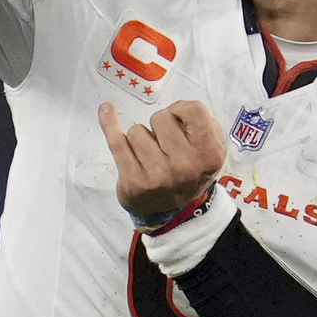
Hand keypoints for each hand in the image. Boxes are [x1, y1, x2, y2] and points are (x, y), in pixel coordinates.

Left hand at [98, 99, 227, 225]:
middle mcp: (186, 165)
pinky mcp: (134, 182)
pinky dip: (109, 124)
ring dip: (141, 138)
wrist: (174, 209)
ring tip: (150, 155)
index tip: (177, 120)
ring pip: (137, 130)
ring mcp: (158, 175)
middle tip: (164, 144)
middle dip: (159, 125)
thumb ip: (202, 122)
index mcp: (210, 153)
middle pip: (161, 118)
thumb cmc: (189, 168)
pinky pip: (116, 142)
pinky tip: (105, 110)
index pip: (193, 110)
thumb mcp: (210, 147)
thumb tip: (176, 107)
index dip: (181, 110)